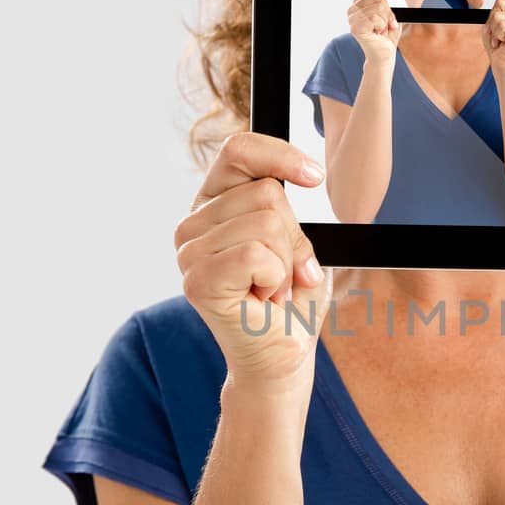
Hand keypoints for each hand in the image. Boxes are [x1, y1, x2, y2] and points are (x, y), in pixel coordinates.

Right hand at [174, 132, 331, 391]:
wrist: (283, 354)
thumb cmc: (291, 299)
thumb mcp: (298, 241)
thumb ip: (287, 207)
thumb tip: (305, 175)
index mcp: (213, 203)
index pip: (238, 150)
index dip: (280, 155)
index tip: (315, 177)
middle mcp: (192, 224)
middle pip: (266, 193)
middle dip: (294, 237)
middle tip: (285, 273)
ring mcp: (189, 253)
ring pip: (266, 223)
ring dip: (287, 263)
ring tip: (272, 288)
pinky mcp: (197, 281)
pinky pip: (256, 254)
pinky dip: (276, 278)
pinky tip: (264, 299)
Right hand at [348, 0, 401, 66]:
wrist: (384, 55)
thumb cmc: (387, 35)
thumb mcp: (389, 13)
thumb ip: (385, 0)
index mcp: (360, 1)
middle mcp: (353, 8)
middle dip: (388, 12)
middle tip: (386, 24)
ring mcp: (352, 18)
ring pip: (379, 7)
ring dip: (386, 21)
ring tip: (381, 30)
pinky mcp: (356, 27)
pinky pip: (376, 17)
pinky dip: (383, 26)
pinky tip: (378, 33)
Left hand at [482, 0, 504, 73]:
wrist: (502, 63)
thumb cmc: (497, 44)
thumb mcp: (492, 22)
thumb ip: (496, 9)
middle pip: (500, 2)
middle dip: (492, 18)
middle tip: (498, 32)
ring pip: (498, 15)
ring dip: (494, 29)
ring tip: (500, 38)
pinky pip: (501, 25)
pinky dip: (497, 35)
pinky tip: (503, 42)